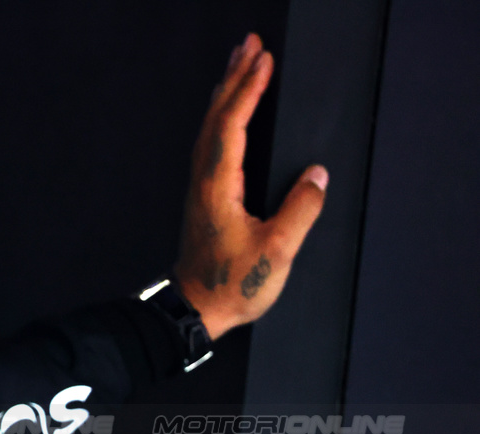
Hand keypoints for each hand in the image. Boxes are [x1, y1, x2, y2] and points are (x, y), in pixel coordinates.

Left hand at [173, 33, 327, 339]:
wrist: (194, 310)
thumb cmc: (231, 285)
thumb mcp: (276, 252)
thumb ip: (299, 211)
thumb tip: (318, 176)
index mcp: (218, 188)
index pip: (232, 127)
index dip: (248, 91)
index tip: (263, 60)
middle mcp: (204, 181)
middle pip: (216, 118)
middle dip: (234, 79)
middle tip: (249, 44)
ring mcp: (200, 188)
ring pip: (209, 129)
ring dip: (225, 94)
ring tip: (239, 65)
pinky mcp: (203, 198)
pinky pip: (209, 145)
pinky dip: (221, 119)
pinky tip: (226, 115)